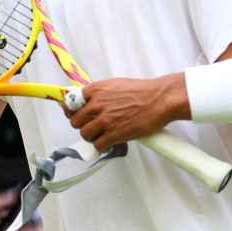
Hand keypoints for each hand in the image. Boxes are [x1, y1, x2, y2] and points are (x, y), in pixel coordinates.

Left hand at [66, 75, 183, 149]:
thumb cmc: (143, 91)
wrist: (160, 99)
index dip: (72, 111)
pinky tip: (110, 141)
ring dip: (92, 136)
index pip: (70, 102)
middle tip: (93, 126)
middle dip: (83, 125)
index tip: (76, 114)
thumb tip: (88, 103)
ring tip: (103, 134)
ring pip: (85, 134)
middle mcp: (97, 104)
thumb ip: (100, 93)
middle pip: (75, 121)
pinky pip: (98, 145)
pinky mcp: (114, 134)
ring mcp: (105, 120)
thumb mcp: (116, 85)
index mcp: (96, 89)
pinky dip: (102, 145)